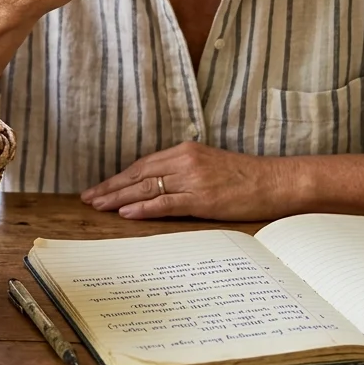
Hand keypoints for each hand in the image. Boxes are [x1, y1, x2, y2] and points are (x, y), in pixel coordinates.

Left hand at [80, 143, 300, 220]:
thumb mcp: (210, 166)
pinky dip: (143, 208)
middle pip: (138, 174)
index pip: (143, 164)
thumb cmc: (246, 177)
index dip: (118, 177)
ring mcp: (193, 179)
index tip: (99, 188)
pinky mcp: (202, 198)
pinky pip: (166, 203)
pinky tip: (125, 213)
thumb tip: (158, 186)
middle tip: (87, 198)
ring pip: (147, 188)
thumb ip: (184, 171)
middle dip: (110, 187)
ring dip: (119, 198)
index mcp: (185, 151)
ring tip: (98, 206)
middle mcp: (185, 161)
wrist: (276, 182)